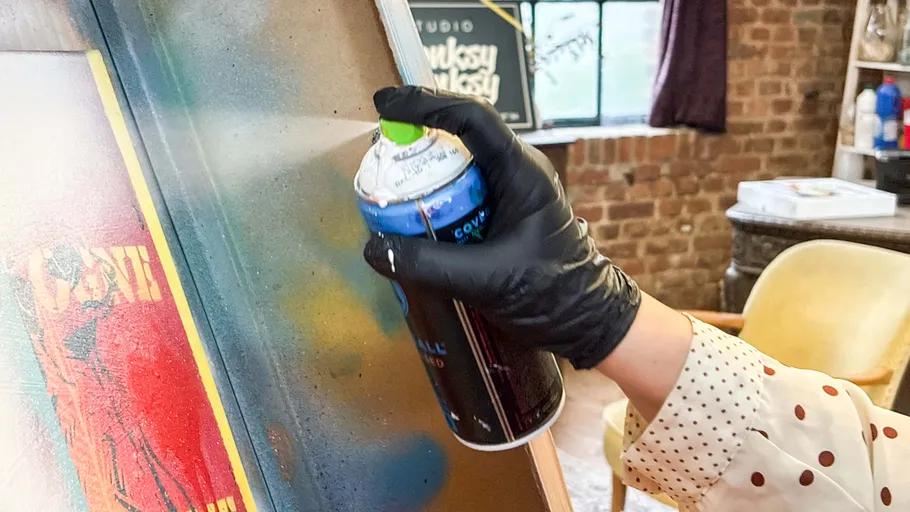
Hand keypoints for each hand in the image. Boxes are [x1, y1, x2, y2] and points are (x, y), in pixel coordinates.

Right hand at [363, 86, 640, 368]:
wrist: (587, 319)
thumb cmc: (554, 294)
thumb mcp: (486, 280)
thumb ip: (429, 266)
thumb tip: (372, 248)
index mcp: (522, 171)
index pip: (472, 117)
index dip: (426, 104)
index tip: (385, 106)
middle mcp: (516, 170)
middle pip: (459, 135)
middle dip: (416, 138)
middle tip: (379, 152)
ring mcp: (509, 190)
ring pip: (458, 164)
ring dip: (423, 170)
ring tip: (387, 184)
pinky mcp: (501, 211)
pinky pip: (460, 191)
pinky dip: (433, 197)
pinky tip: (410, 217)